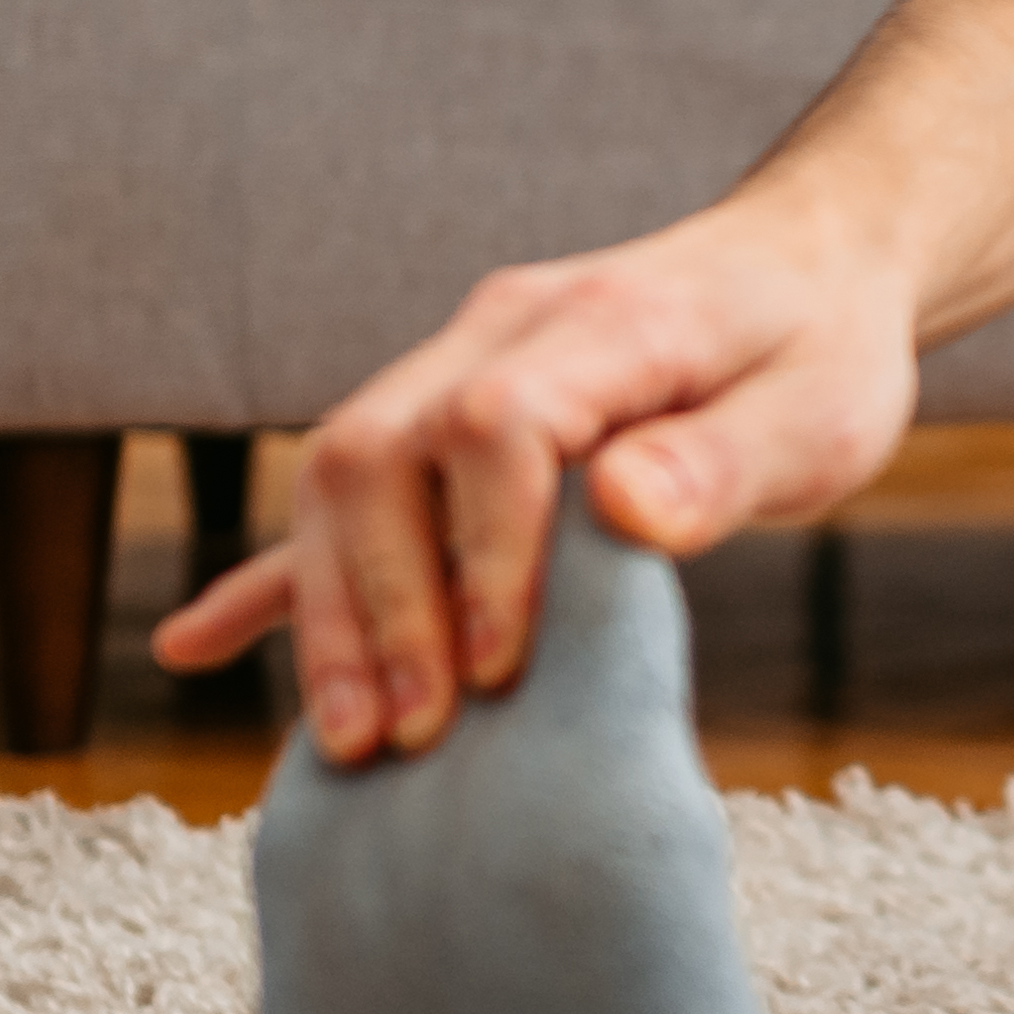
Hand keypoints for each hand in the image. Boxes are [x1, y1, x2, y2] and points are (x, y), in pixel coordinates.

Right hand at [155, 203, 918, 760]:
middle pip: (380, 451)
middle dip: (382, 604)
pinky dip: (272, 577)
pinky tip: (194, 647)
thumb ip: (725, 462)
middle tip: (414, 737)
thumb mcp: (819, 412)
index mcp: (599, 322)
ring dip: (332, 612)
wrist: (802, 271)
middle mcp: (496, 331)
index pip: (497, 424)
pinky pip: (337, 498)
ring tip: (351, 742)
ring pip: (338, 476)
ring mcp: (449, 370)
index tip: (506, 664)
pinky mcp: (434, 423)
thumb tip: (623, 506)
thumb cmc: (818, 352)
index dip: (484, 550)